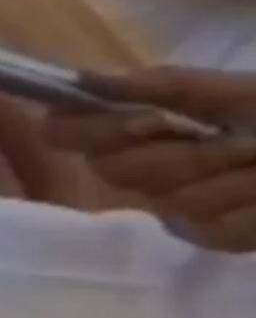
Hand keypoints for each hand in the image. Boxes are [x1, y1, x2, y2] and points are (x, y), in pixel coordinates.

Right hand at [45, 66, 255, 251]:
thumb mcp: (217, 89)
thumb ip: (155, 86)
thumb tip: (81, 80)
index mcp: (141, 127)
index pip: (78, 132)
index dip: (86, 129)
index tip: (126, 120)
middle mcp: (148, 169)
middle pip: (116, 170)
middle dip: (171, 150)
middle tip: (208, 131)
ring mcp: (179, 207)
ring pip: (171, 197)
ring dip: (222, 172)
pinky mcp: (213, 237)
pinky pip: (210, 224)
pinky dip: (245, 203)